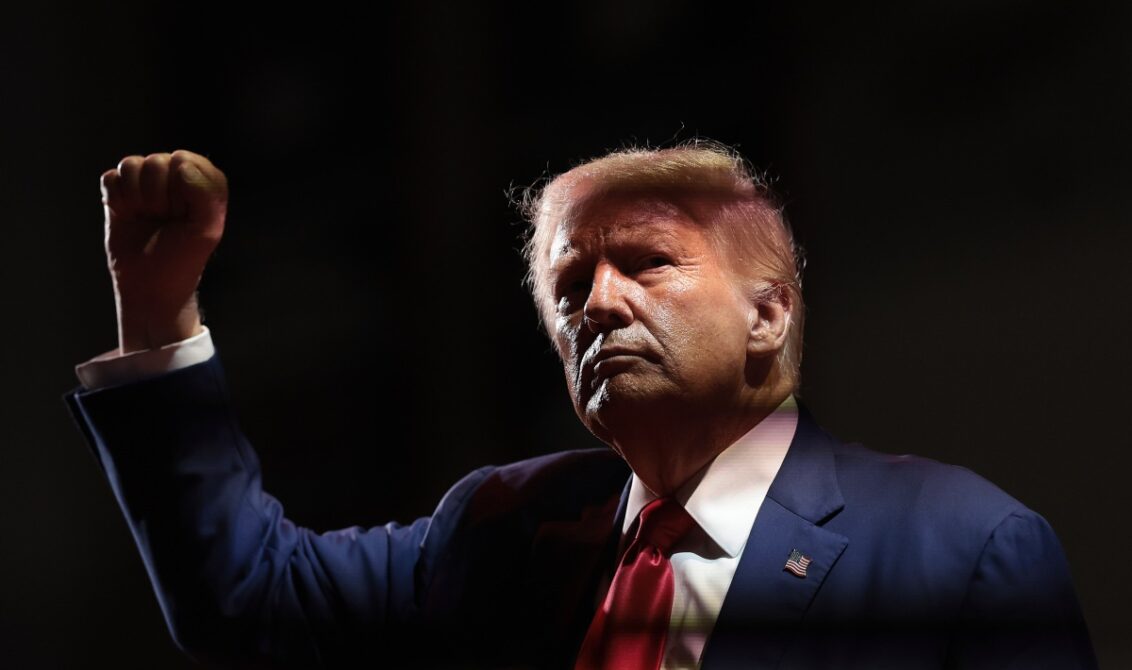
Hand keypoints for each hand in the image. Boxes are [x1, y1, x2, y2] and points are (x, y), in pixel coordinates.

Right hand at [100, 150, 227, 352]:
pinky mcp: (119, 193)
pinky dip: (117, 199)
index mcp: (201, 180)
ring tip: (148, 218)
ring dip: (137, 198)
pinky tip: (129, 216)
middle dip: (158, 196)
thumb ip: (206, 193)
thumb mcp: (207, 229)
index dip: (181, 189)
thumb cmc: (184, 258)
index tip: (184, 215)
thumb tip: (180, 163)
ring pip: (130, 165)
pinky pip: (110, 178)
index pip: (184, 160)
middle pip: (156, 161)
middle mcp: (174, 176)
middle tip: (164, 220)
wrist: (151, 285)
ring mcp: (145, 183)